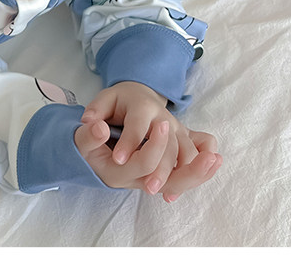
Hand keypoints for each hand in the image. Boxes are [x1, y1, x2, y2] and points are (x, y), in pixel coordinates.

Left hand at [76, 81, 220, 199]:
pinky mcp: (184, 140)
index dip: (129, 142)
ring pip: (185, 153)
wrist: (139, 96)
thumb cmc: (118, 102)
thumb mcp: (103, 100)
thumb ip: (95, 111)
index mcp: (142, 105)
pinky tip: (176, 193)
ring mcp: (177, 129)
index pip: (137, 125)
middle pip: (168, 144)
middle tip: (148, 188)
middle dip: (160, 167)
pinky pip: (199, 152)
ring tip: (166, 195)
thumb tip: (91, 122)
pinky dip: (197, 170)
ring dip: (181, 174)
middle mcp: (164, 118)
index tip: (118, 159)